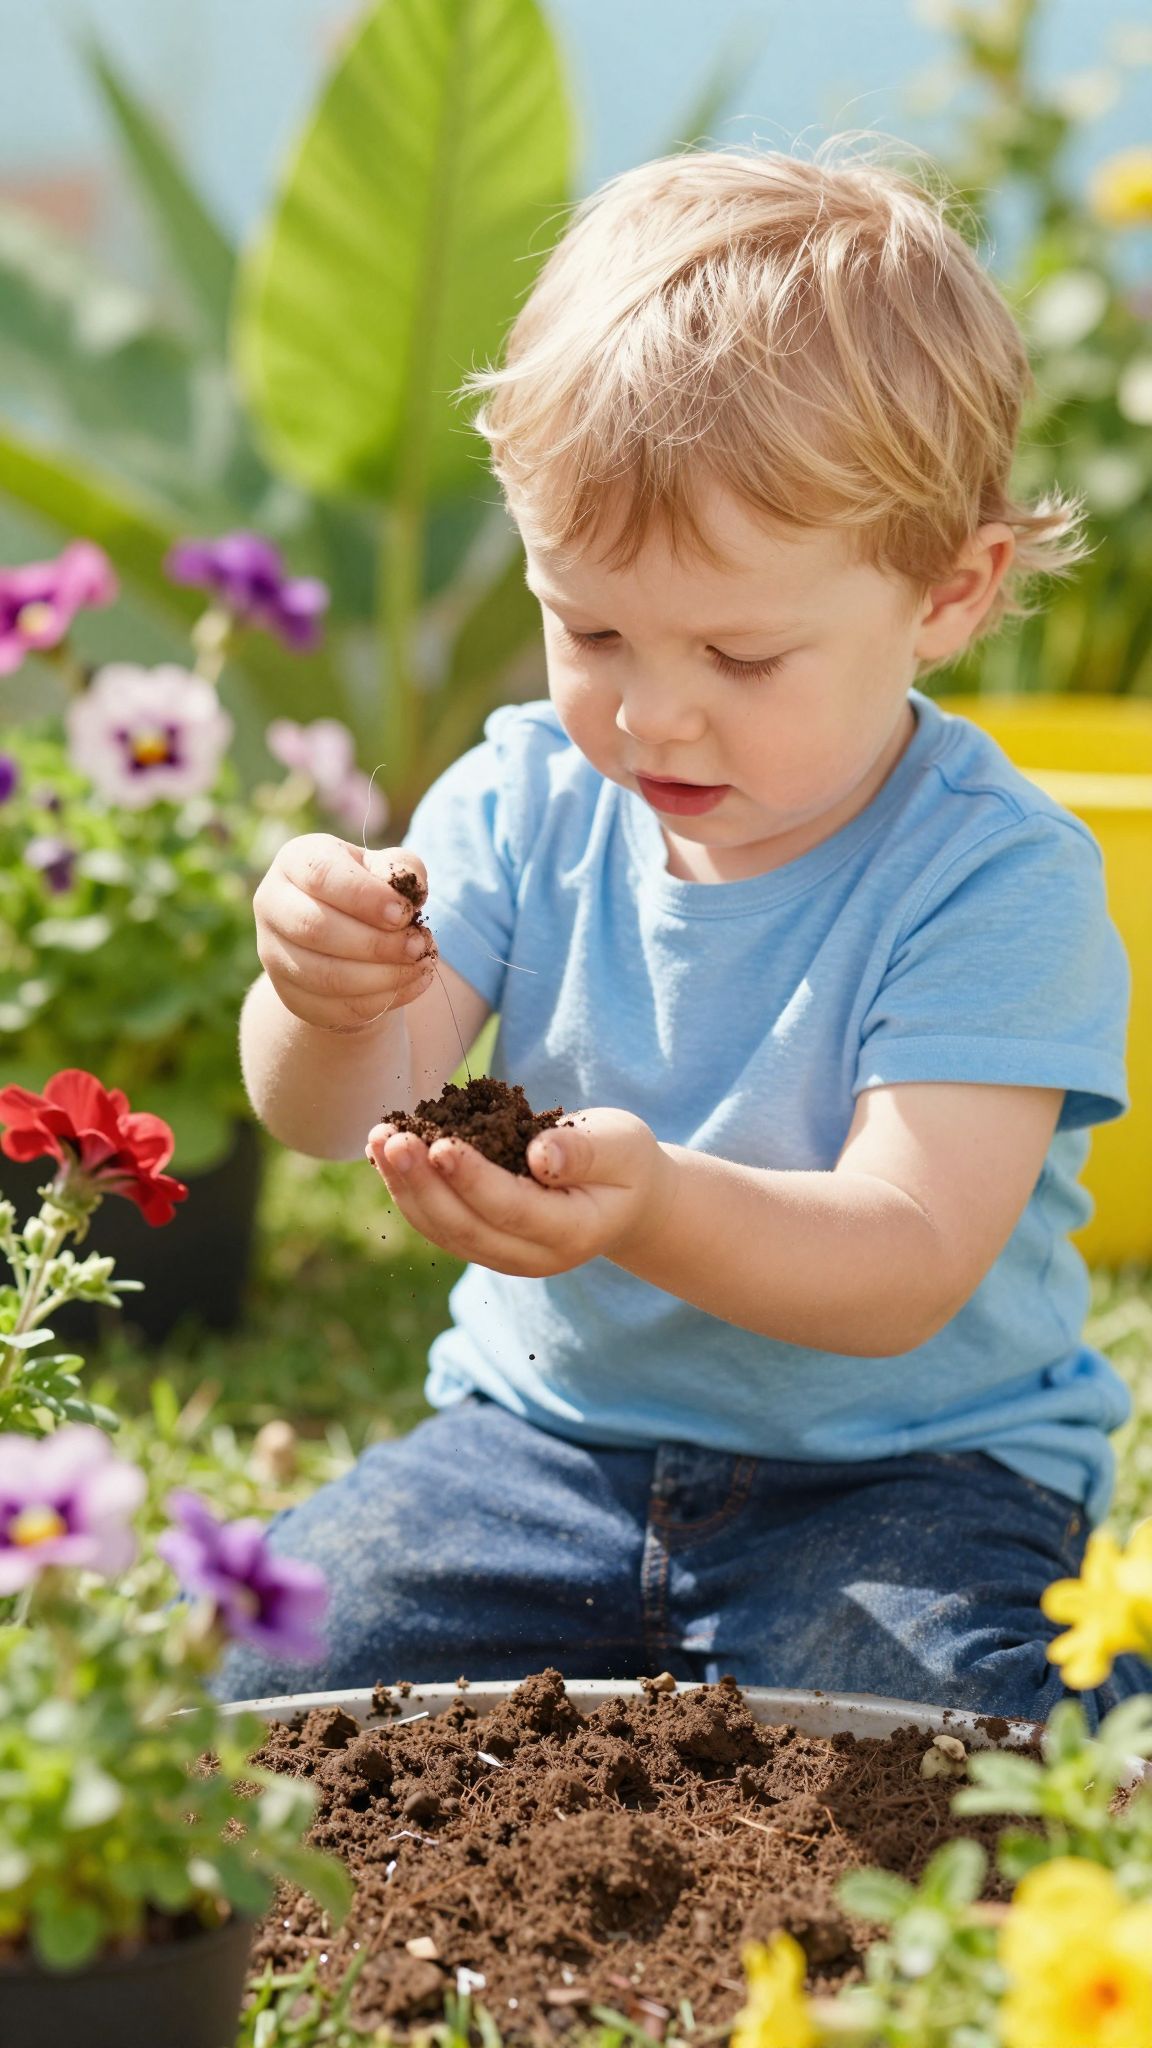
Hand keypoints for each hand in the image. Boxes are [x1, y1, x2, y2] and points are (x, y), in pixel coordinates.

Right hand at [253, 835, 434, 1033]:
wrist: (346, 935)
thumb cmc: (370, 890)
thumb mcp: (388, 868)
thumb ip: (404, 869)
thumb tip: (413, 893)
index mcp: (296, 861)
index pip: (321, 875)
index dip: (366, 897)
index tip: (404, 913)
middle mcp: (273, 904)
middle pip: (316, 929)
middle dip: (377, 943)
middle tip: (417, 946)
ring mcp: (274, 953)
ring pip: (324, 975)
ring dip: (382, 977)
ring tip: (420, 966)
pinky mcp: (287, 994)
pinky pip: (331, 1008)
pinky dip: (377, 1001)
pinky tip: (410, 986)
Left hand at [365, 1107, 676, 1276]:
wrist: (622, 1197)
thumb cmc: (623, 1161)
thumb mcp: (620, 1145)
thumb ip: (584, 1151)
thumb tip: (541, 1156)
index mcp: (572, 1232)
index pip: (512, 1209)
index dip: (472, 1179)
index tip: (439, 1143)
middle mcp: (533, 1257)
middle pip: (466, 1227)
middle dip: (423, 1183)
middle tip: (392, 1138)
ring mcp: (504, 1256)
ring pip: (443, 1230)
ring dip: (405, 1187)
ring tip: (379, 1139)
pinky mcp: (482, 1242)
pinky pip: (437, 1222)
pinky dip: (408, 1189)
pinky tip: (384, 1153)